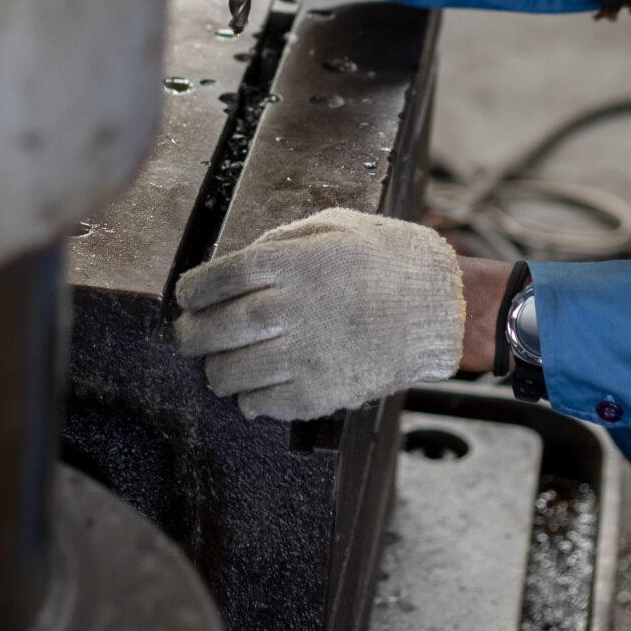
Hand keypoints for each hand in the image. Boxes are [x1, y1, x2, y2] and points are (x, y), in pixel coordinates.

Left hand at [174, 208, 462, 420]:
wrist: (442, 307)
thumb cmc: (390, 260)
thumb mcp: (336, 226)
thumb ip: (282, 240)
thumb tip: (241, 262)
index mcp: (291, 264)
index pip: (215, 280)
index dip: (191, 291)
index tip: (188, 297)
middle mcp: (291, 309)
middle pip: (211, 330)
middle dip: (190, 336)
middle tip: (189, 337)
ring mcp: (304, 354)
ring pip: (229, 373)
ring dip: (217, 371)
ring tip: (223, 365)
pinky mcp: (320, 392)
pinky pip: (261, 405)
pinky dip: (250, 400)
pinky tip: (257, 388)